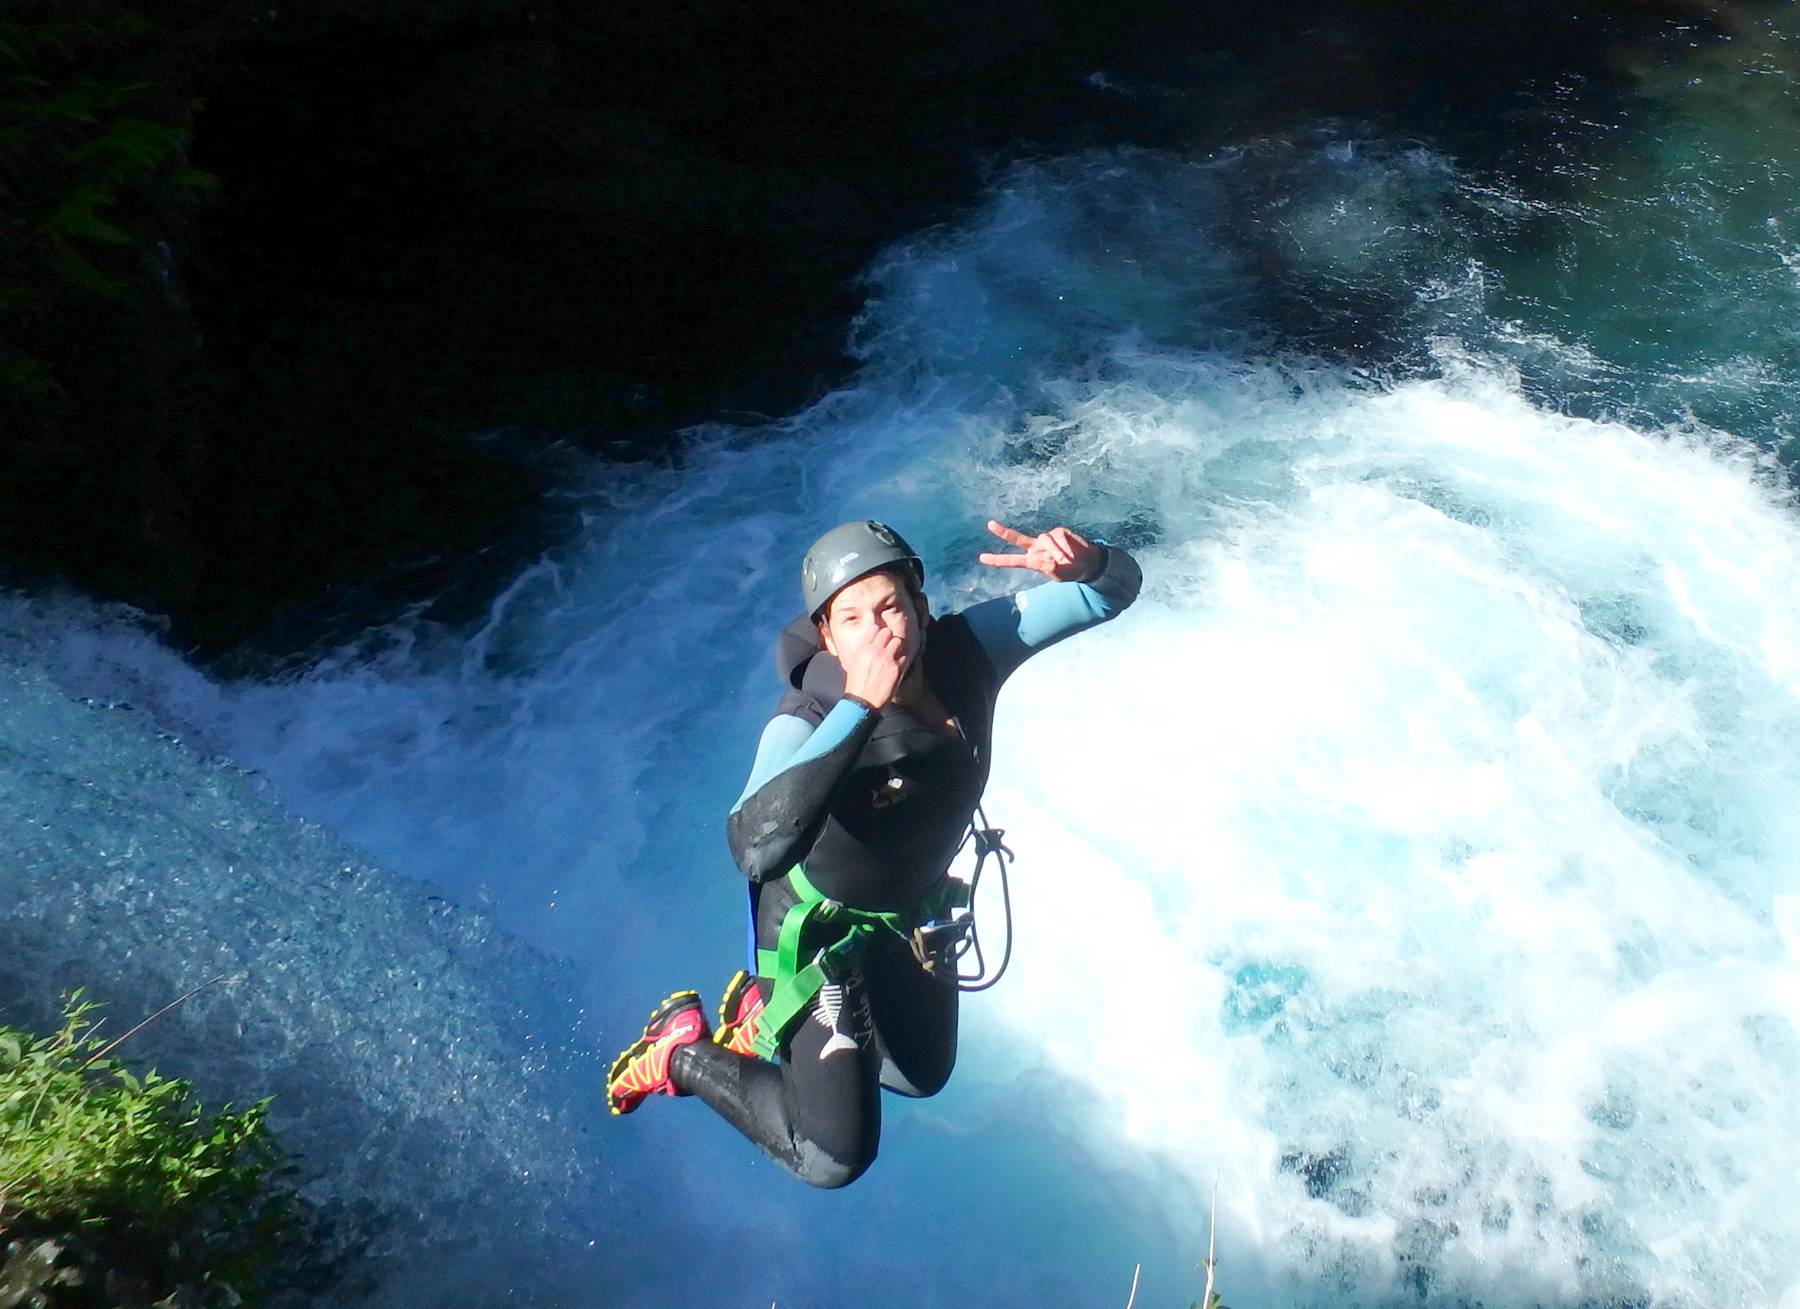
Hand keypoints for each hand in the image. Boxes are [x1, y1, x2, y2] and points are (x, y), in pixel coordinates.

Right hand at [840, 624, 908, 708]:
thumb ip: (864, 651)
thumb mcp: (855, 663)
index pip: (874, 628)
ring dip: (897, 646)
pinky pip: (904, 656)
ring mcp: (886, 658)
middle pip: (888, 632)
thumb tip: (872, 644)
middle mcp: (874, 651)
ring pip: (897, 641)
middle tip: (889, 644)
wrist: (862, 702)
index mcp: (862, 649)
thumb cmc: (856, 685)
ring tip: (894, 654)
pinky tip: (897, 665)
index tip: (880, 636)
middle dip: (889, 637)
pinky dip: (902, 659)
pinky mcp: (896, 668)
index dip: (878, 632)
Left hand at [978, 520, 1101, 581]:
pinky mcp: (1059, 532)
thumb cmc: (1070, 571)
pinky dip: (1063, 546)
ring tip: (1064, 560)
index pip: (1013, 560)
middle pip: (1018, 539)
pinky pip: (1058, 536)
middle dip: (1004, 532)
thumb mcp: (1058, 575)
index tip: (982, 558)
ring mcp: (1047, 539)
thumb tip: (1048, 558)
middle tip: (990, 525)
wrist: (1087, 564)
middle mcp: (1036, 548)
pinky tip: (1070, 554)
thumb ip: (1049, 567)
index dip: (998, 560)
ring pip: (1045, 539)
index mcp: (1033, 560)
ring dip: (1054, 550)